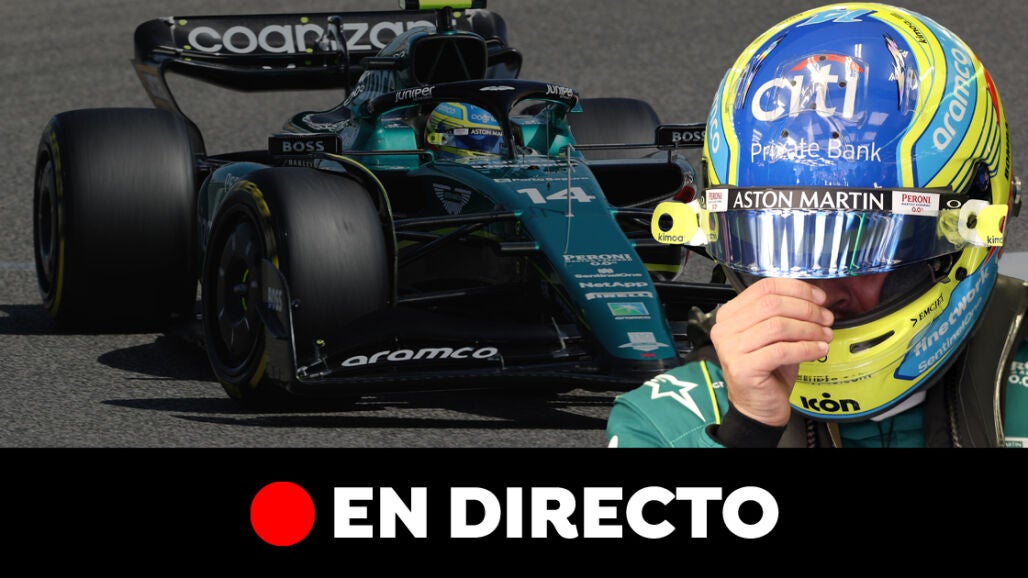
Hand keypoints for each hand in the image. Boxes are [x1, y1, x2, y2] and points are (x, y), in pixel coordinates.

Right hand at [709, 278, 833, 426]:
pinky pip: (782, 350)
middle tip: (825, 318)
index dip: (796, 289)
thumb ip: (785, 314)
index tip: (819, 297)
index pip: (764, 287)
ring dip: (809, 329)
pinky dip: (806, 348)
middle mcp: (725, 329)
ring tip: (824, 335)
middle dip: (806, 309)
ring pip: (778, 326)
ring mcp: (731, 349)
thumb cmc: (767, 370)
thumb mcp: (774, 336)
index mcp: (730, 314)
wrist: (758, 407)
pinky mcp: (743, 368)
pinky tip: (819, 350)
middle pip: (772, 304)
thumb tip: (816, 297)